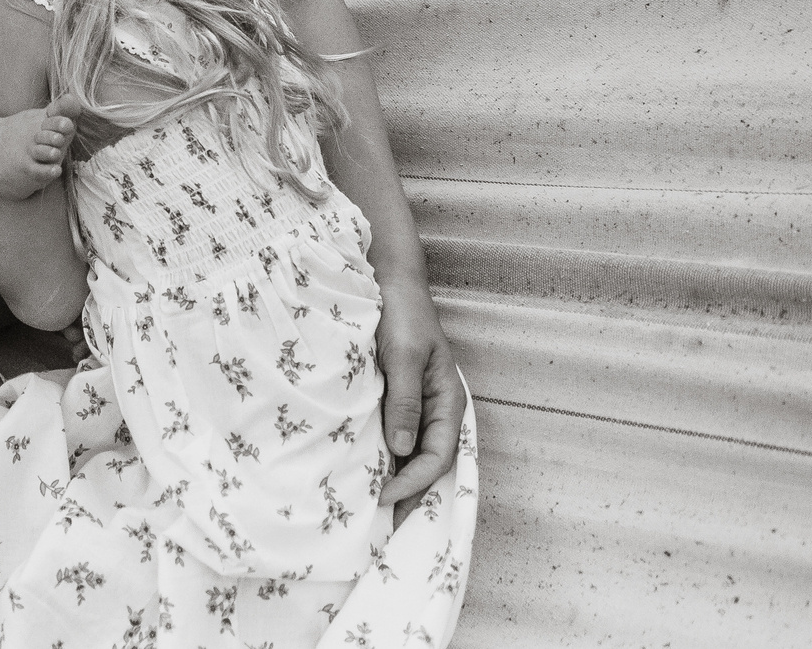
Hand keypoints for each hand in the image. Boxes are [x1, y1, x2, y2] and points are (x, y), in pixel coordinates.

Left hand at [374, 276, 465, 513]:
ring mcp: (417, 406)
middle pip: (427, 464)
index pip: (436, 457)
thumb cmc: (402, 314)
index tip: (382, 497)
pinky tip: (363, 472)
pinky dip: (382, 457)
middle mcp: (436, 410)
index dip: (412, 482)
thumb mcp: (404, 356)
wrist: (390, 282)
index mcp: (448, 402)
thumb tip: (399, 449)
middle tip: (383, 529)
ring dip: (395, 479)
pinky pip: (393, 437)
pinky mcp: (396, 400)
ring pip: (409, 454)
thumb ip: (405, 401)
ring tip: (371, 510)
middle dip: (410, 496)